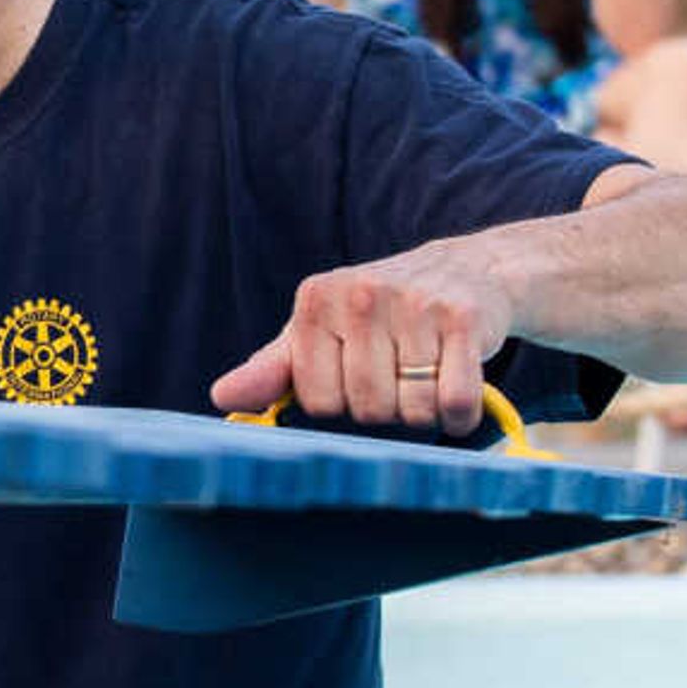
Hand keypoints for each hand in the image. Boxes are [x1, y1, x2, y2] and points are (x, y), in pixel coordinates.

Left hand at [214, 243, 515, 434]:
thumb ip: (272, 369)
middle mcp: (359, 295)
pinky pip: (455, 402)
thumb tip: (221, 397)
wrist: (465, 272)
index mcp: (315, 300)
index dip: (341, 402)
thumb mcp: (319, 332)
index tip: (356, 373)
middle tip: (400, 371)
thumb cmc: (380, 314)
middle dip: (386, 407)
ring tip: (429, 371)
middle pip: (366, 408)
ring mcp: (414, 305)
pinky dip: (460, 415)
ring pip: (412, 411)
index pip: (317, 400)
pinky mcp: (462, 319)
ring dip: (426, 411)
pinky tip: (457, 387)